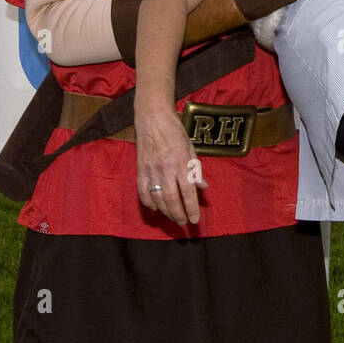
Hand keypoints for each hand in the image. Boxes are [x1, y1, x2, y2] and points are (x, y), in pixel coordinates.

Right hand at [135, 105, 207, 225]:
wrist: (153, 119)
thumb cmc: (175, 132)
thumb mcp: (191, 148)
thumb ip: (196, 169)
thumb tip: (203, 187)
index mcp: (181, 163)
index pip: (188, 192)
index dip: (191, 208)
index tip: (195, 220)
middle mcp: (166, 169)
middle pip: (171, 199)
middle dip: (178, 214)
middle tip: (183, 223)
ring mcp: (151, 170)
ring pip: (157, 198)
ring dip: (165, 212)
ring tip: (173, 217)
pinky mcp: (140, 170)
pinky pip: (143, 192)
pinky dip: (149, 203)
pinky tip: (155, 209)